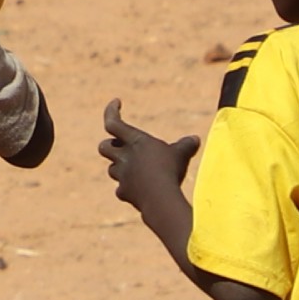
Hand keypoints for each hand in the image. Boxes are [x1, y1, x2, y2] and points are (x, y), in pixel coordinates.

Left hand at [98, 97, 196, 213]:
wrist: (160, 197)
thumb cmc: (169, 170)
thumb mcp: (181, 154)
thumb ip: (186, 145)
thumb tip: (195, 139)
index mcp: (135, 141)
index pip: (113, 123)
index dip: (111, 111)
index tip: (116, 102)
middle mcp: (124, 157)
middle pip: (103, 147)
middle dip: (110, 146)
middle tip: (120, 147)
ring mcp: (122, 176)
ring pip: (112, 169)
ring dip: (120, 168)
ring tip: (138, 171)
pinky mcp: (124, 193)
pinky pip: (122, 189)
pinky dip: (129, 189)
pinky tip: (141, 191)